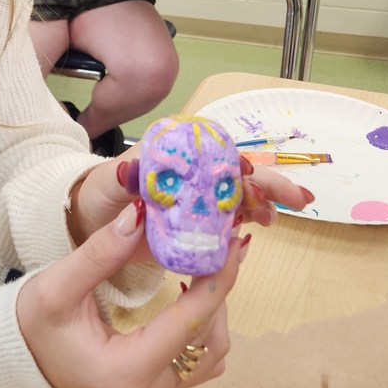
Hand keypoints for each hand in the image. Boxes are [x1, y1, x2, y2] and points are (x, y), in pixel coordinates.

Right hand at [17, 200, 245, 387]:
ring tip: (204, 264)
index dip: (216, 281)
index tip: (231, 241)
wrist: (23, 355)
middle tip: (217, 243)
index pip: (187, 324)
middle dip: (217, 290)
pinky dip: (204, 325)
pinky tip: (190, 293)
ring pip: (212, 352)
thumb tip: (141, 214)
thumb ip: (100, 253)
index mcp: (125, 373)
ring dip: (214, 307)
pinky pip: (201, 360)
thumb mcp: (57, 285)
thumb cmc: (36, 323)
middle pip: (209, 340)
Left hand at [66, 141, 314, 250]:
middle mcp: (190, 175)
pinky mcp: (196, 226)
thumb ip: (119, 179)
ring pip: (237, 199)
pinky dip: (244, 228)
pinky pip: (226, 225)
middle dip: (267, 184)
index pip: (213, 154)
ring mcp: (196, 201)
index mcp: (173, 157)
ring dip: (262, 205)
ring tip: (279, 219)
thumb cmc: (98, 196)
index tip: (251, 175)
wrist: (89, 225)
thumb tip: (132, 171)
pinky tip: (258, 234)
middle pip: (234, 175)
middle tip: (298, 199)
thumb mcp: (104, 185)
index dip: (235, 163)